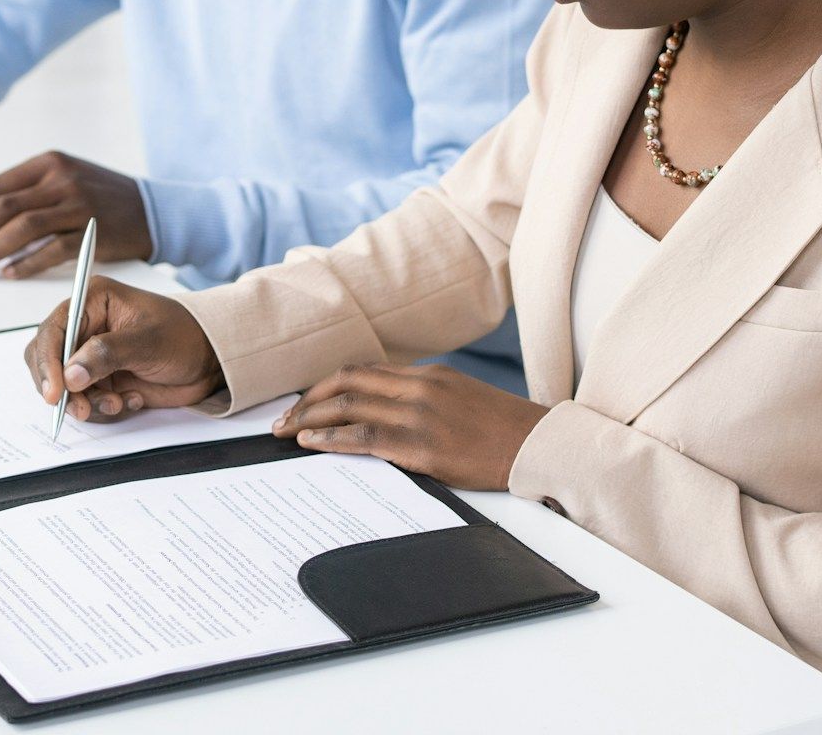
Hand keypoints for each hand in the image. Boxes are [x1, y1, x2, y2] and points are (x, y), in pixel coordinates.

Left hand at [0, 151, 151, 278]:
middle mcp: (61, 179)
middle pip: (2, 208)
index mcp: (48, 163)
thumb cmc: (103, 198)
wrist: (156, 210)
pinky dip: (26, 264)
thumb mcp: (67, 179)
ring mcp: (78, 204)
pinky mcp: (94, 232)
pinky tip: (8, 276)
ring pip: (21, 229)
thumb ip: (30, 192)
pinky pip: (52, 250)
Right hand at [24, 276, 223, 420]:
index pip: (52, 330)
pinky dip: (104, 408)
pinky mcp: (101, 380)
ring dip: (88, 402)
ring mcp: (91, 356)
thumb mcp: (147, 341)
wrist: (210, 361)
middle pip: (48, 361)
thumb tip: (70, 375)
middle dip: (63, 389)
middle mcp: (85, 327)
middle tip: (83, 408)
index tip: (55, 392)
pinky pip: (85, 401)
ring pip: (65, 387)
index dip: (47, 361)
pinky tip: (131, 399)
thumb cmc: (184, 335)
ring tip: (119, 403)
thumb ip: (106, 354)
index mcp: (92, 301)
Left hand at [271, 364, 550, 491]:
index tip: (303, 404)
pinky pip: (367, 437)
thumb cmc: (504, 432)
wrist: (541, 447)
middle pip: (347, 382)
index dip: (325, 387)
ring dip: (310, 420)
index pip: (362, 372)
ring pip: (350, 406)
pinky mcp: (425, 446)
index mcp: (428, 375)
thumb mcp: (462, 400)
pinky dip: (332, 439)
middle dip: (307, 401)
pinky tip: (312, 445)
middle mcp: (420, 387)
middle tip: (280, 420)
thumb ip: (423, 400)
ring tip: (285, 434)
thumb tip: (381, 415)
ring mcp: (421, 414)